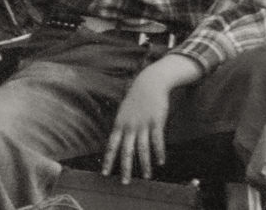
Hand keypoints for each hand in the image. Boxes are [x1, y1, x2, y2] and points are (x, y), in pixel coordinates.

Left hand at [101, 65, 173, 183]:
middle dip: (125, 168)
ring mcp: (143, 124)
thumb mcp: (124, 111)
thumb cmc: (136, 98)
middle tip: (125, 183)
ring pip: (142, 148)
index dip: (108, 160)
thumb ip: (121, 126)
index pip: (111, 145)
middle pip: (126, 151)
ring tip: (146, 177)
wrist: (149, 82)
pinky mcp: (156, 121)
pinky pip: (157, 140)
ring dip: (144, 164)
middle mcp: (130, 126)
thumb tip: (117, 140)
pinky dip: (159, 152)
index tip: (104, 173)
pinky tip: (161, 162)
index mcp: (119, 124)